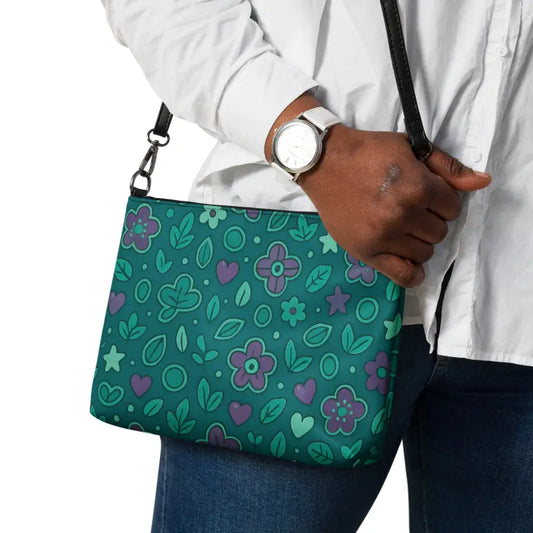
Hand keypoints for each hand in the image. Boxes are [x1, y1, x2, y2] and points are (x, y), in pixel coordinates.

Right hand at [297, 125, 491, 287]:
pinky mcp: (366, 251)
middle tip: (413, 211)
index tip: (429, 197)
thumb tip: (484, 182)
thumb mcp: (410, 149)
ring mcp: (384, 236)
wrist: (325, 162)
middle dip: (431, 221)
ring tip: (404, 230)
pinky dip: (412, 274)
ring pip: (424, 253)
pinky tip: (411, 264)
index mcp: (418, 187)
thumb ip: (448, 168)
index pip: (452, 209)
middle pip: (439, 233)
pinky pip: (401, 275)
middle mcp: (403, 215)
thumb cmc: (368, 152)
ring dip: (419, 242)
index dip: (443, 201)